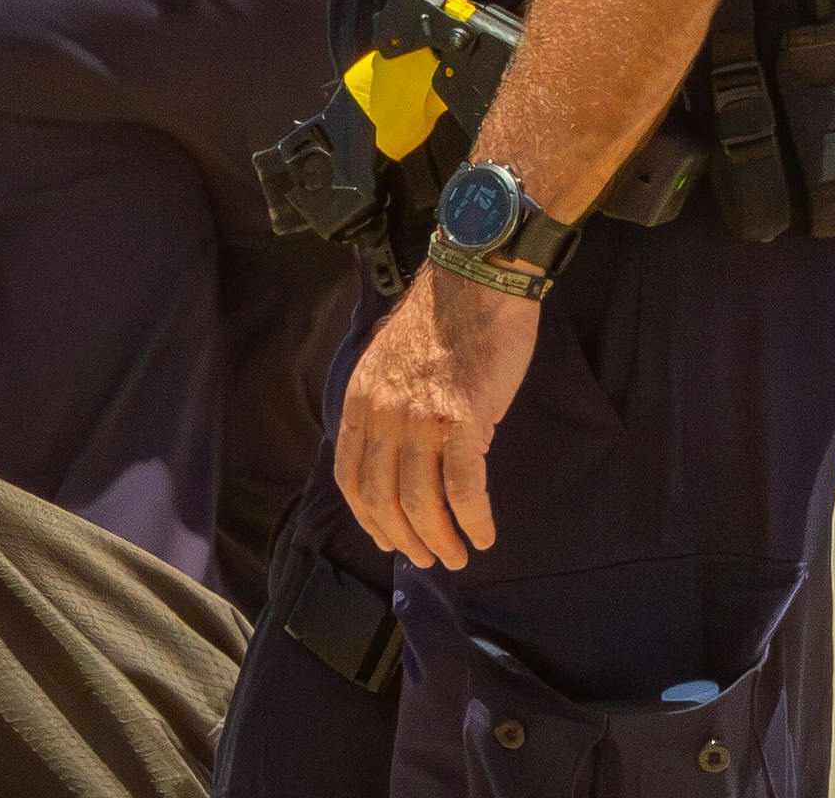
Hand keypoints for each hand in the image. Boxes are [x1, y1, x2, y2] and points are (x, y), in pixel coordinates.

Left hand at [335, 263, 538, 570]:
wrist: (480, 275)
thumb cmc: (445, 315)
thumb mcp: (391, 359)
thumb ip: (386, 404)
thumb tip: (397, 450)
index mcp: (361, 401)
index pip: (351, 479)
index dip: (370, 518)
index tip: (389, 538)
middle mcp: (383, 415)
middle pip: (383, 500)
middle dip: (405, 539)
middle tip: (430, 558)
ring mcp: (421, 419)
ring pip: (421, 502)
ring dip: (439, 539)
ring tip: (458, 555)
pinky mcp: (463, 420)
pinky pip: (464, 489)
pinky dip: (473, 520)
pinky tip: (484, 534)